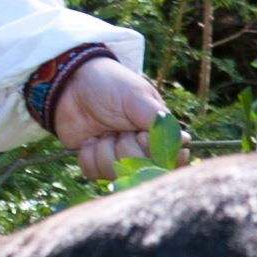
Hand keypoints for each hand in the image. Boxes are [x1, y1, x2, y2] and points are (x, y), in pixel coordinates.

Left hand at [46, 52, 164, 183]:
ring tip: (101, 132)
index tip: (141, 137)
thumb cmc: (110, 84)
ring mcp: (116, 157)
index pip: (169, 160)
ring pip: (116, 174)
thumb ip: (158, 120)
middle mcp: (139, 149)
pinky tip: (88, 140)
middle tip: (118, 128)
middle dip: (125, 147)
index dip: (155, 155)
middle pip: (140, 170)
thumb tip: (184, 141)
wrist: (72, 82)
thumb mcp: (137, 97)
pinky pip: (94, 174)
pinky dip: (88, 156)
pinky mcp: (94, 162)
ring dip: (104, 150)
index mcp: (155, 133)